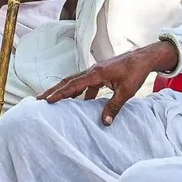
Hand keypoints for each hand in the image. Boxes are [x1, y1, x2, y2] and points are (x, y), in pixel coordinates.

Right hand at [39, 40, 179, 125]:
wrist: (143, 58)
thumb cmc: (135, 72)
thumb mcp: (126, 91)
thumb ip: (114, 107)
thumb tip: (104, 123)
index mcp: (96, 73)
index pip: (73, 85)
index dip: (60, 93)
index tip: (47, 101)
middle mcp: (92, 71)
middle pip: (68, 81)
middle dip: (53, 90)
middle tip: (39, 99)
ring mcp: (95, 72)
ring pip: (74, 82)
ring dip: (63, 90)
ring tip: (51, 99)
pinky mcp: (100, 74)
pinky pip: (84, 84)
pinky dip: (78, 92)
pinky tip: (80, 103)